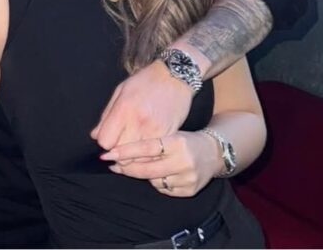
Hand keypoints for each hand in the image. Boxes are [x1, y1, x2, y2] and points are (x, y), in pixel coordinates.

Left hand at [90, 60, 192, 149]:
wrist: (175, 76)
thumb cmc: (146, 81)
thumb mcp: (120, 91)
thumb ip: (106, 115)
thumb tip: (95, 135)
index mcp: (124, 109)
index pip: (105, 141)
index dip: (104, 141)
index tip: (108, 136)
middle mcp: (139, 122)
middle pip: (120, 153)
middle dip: (116, 150)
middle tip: (119, 142)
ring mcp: (155, 131)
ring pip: (137, 158)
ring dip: (131, 156)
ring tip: (132, 145)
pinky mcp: (169, 136)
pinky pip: (153, 155)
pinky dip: (147, 155)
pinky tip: (145, 145)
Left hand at [100, 132, 219, 196]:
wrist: (215, 153)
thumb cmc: (186, 139)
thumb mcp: (171, 132)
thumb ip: (148, 140)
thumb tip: (120, 150)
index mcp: (178, 142)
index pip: (146, 147)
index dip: (125, 152)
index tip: (107, 154)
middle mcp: (184, 161)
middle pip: (147, 169)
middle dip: (127, 168)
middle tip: (113, 164)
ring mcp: (188, 178)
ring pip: (153, 181)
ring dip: (143, 175)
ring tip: (145, 165)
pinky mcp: (189, 190)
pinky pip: (164, 190)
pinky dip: (158, 182)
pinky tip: (161, 174)